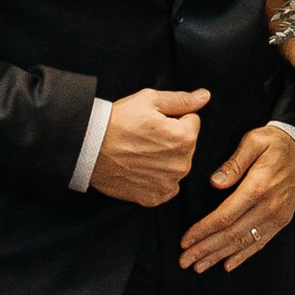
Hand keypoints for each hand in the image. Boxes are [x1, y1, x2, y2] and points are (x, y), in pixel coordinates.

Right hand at [91, 86, 208, 205]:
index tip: (154, 122)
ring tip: (139, 151)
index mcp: (185, 138)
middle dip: (171, 139)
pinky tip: (138, 168)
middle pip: (186, 146)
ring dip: (164, 159)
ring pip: (175, 165)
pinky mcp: (154, 198)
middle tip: (145, 136)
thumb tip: (205, 96)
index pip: (192, 122)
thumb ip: (182, 100)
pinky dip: (155, 178)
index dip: (173, 119)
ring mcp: (168, 184)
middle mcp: (182, 164)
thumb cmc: (118, 121)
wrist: (88, 147)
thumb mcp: (150, 100)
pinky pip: (164, 186)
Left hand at [181, 120, 294, 273]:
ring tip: (200, 265)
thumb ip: (234, 162)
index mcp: (258, 187)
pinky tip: (228, 263)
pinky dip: (243, 256)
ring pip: (243, 243)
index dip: (203, 231)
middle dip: (205, 250)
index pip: (225, 217)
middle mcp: (268, 207)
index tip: (186, 240)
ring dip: (219, 256)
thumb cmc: (278, 144)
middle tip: (186, 259)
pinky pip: (259, 243)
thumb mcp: (254, 141)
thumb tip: (216, 181)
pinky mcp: (281, 221)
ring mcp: (276, 217)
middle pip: (231, 235)